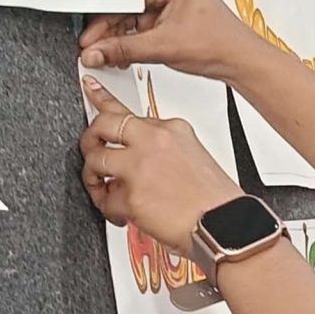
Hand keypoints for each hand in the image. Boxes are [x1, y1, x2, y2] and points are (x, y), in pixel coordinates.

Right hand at [77, 0, 256, 82]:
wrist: (238, 59)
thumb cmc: (218, 44)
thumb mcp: (163, 47)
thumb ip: (123, 49)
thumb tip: (95, 52)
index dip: (104, 19)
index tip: (89, 38)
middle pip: (124, 1)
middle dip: (109, 28)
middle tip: (92, 48)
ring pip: (129, 11)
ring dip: (118, 34)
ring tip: (107, 53)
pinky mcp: (167, 6)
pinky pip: (139, 18)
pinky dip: (130, 36)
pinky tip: (121, 51)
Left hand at [79, 77, 242, 252]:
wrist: (225, 226)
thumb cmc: (213, 199)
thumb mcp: (192, 156)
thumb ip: (162, 149)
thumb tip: (136, 155)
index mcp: (170, 129)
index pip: (127, 108)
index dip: (101, 97)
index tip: (90, 87)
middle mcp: (153, 141)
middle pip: (102, 124)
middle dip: (89, 140)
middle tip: (91, 152)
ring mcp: (140, 166)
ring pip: (95, 161)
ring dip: (94, 179)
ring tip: (104, 191)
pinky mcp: (132, 195)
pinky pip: (106, 200)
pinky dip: (110, 210)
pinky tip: (123, 215)